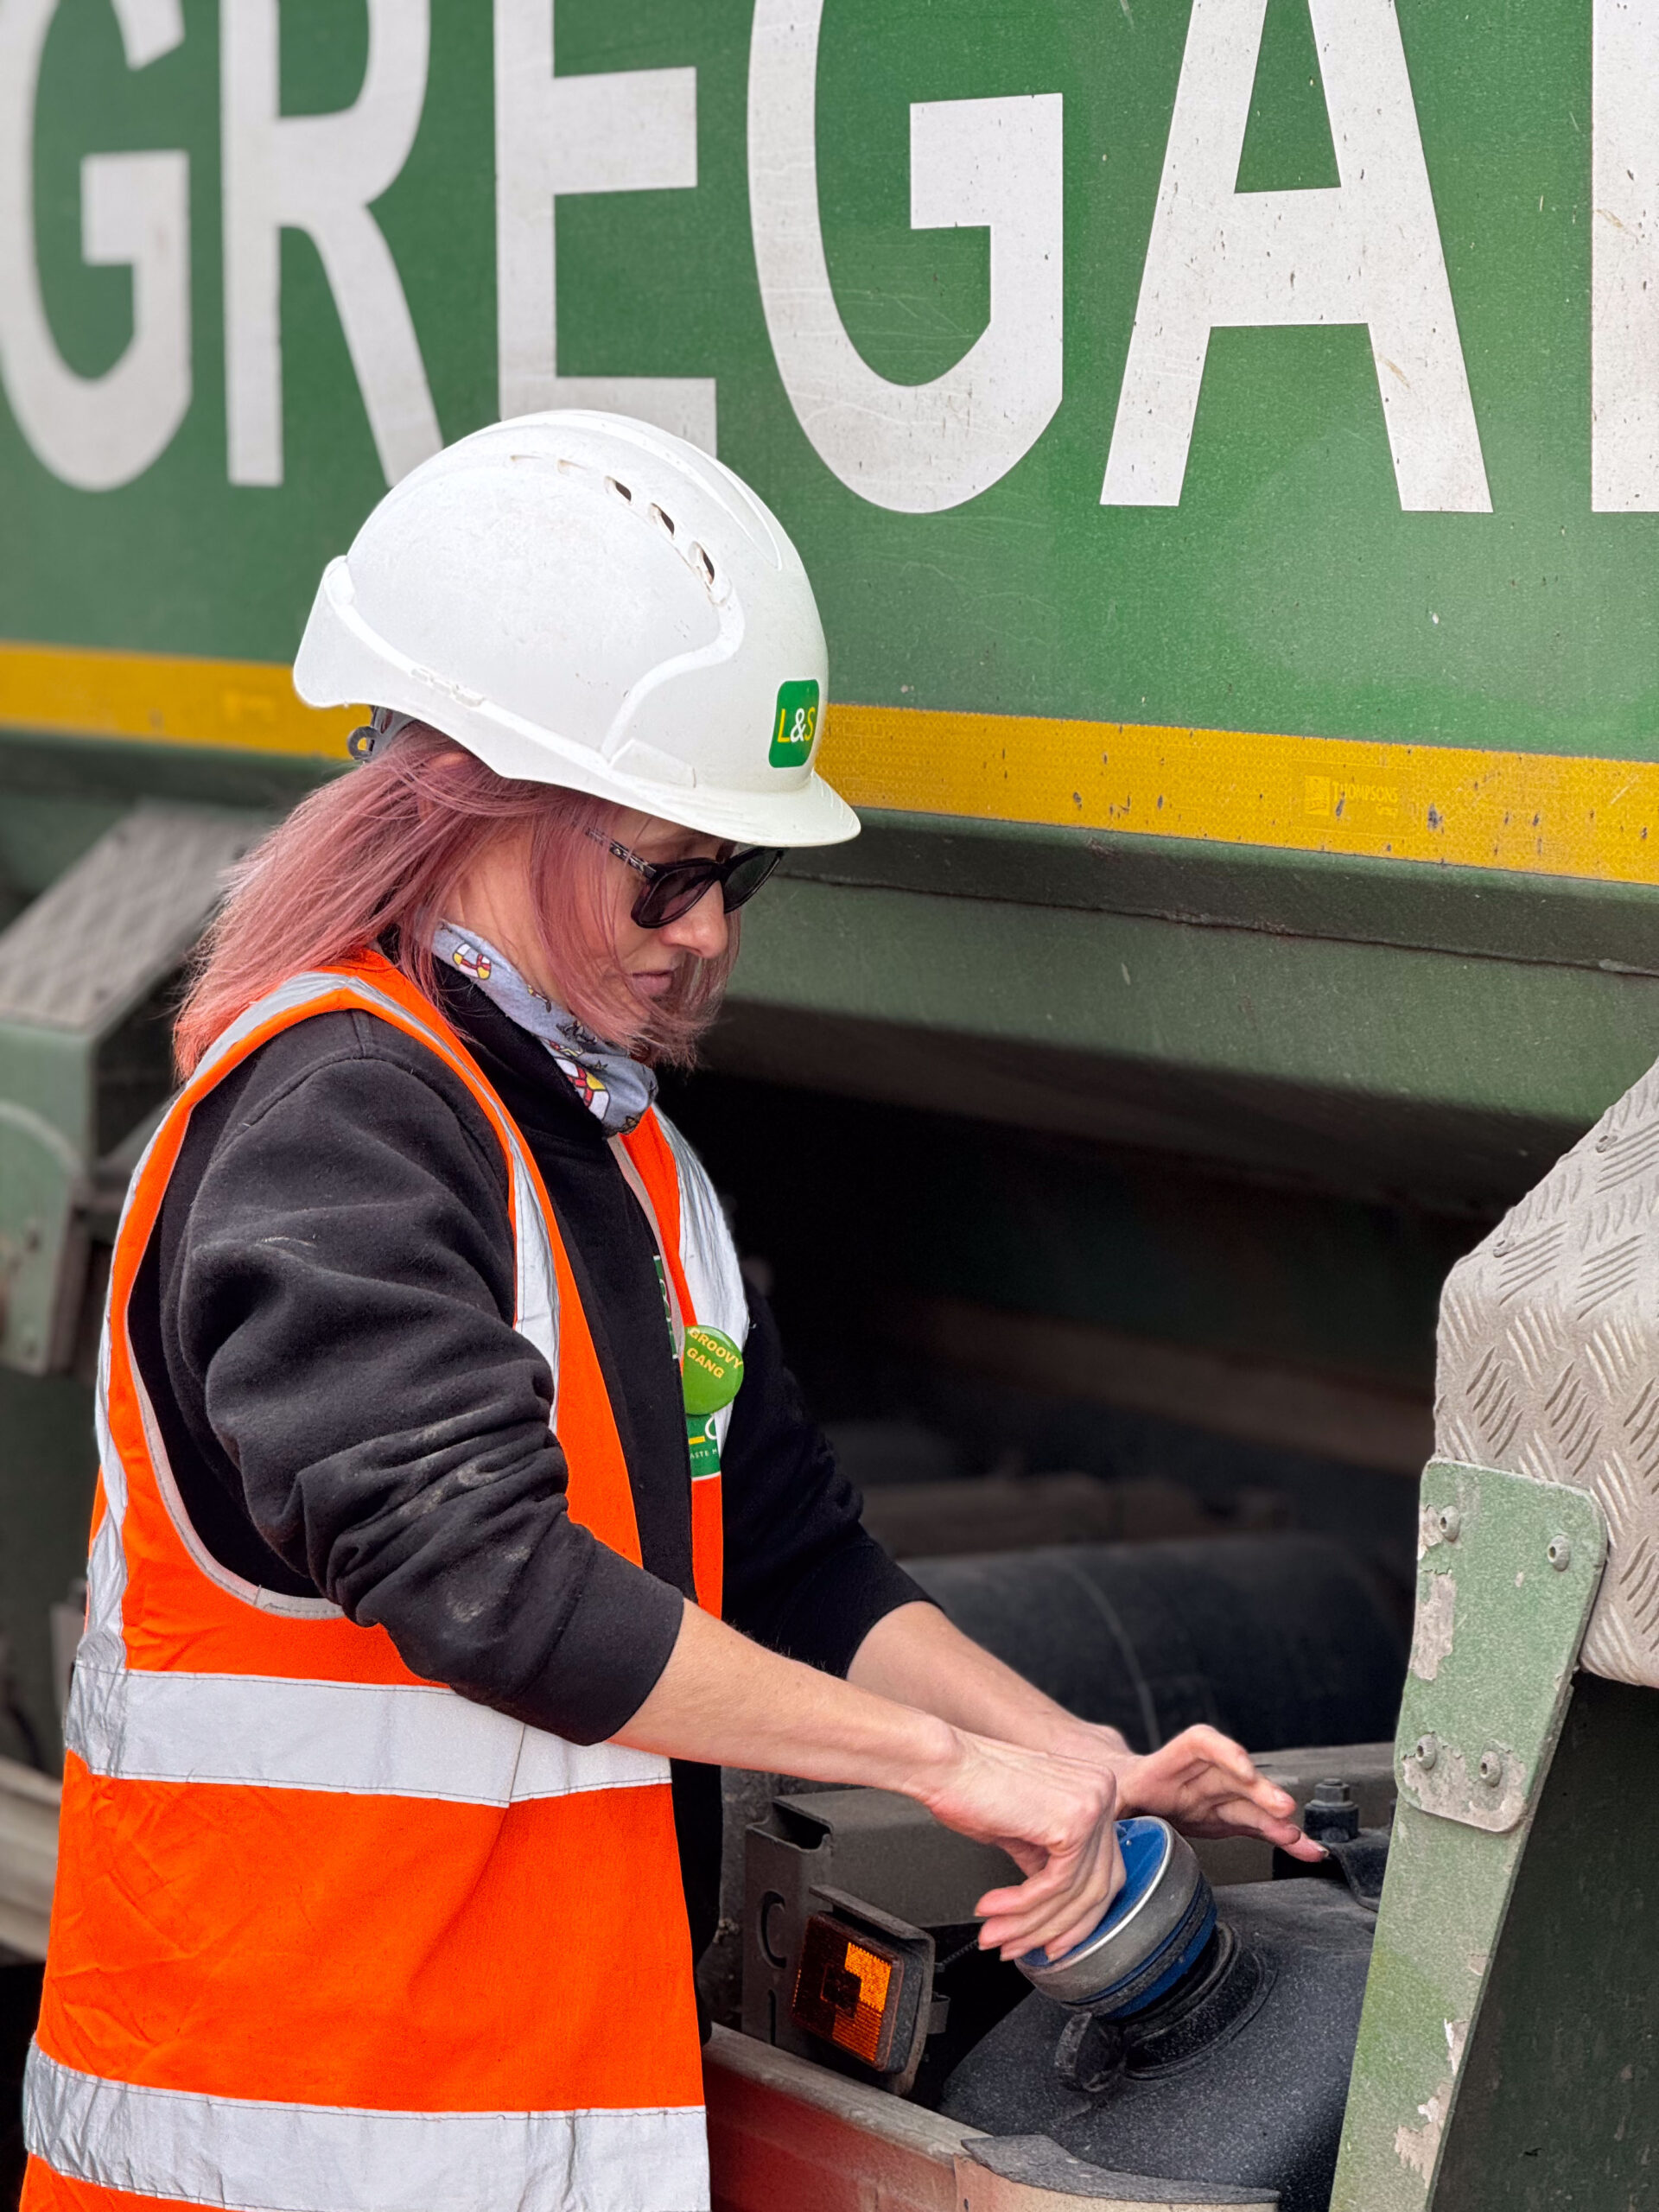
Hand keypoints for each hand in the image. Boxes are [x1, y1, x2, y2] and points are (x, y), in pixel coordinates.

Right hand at [908, 1731, 1125, 1961]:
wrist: (943, 1763)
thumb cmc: (970, 1785)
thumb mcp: (1024, 1828)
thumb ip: (1048, 1859)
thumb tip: (1056, 1900)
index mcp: (1096, 1789)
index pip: (1105, 1871)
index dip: (1075, 1918)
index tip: (1049, 1942)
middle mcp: (1103, 1792)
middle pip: (1098, 1887)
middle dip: (1055, 1928)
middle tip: (1022, 1948)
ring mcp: (1093, 1804)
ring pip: (1074, 1893)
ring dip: (1029, 1923)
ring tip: (997, 1934)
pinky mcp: (1073, 1821)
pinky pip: (1055, 1886)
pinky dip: (1022, 1906)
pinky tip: (994, 1909)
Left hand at [1098, 1723, 1325, 1863]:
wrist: (1108, 1801)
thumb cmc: (1103, 1799)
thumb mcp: (1097, 1804)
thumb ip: (1107, 1814)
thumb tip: (1111, 1825)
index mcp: (1158, 1769)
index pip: (1196, 1745)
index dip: (1224, 1752)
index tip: (1245, 1770)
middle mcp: (1191, 1779)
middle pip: (1231, 1776)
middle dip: (1259, 1791)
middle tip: (1283, 1808)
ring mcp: (1209, 1798)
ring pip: (1249, 1804)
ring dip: (1276, 1821)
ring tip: (1301, 1838)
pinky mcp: (1220, 1819)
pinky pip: (1254, 1827)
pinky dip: (1278, 1838)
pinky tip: (1303, 1848)